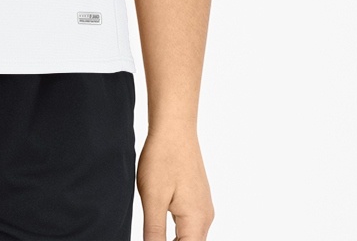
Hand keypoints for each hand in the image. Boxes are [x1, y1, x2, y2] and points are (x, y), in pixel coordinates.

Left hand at [136, 123, 213, 239]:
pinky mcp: (197, 198)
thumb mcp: (152, 199)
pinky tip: (161, 223)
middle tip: (151, 233)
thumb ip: (154, 232)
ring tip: (155, 232)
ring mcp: (203, 207)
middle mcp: (205, 217)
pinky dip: (177, 231)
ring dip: (174, 240)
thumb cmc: (163, 157)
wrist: (174, 127)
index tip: (152, 238)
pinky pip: (190, 224)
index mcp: (196, 222)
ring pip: (190, 237)